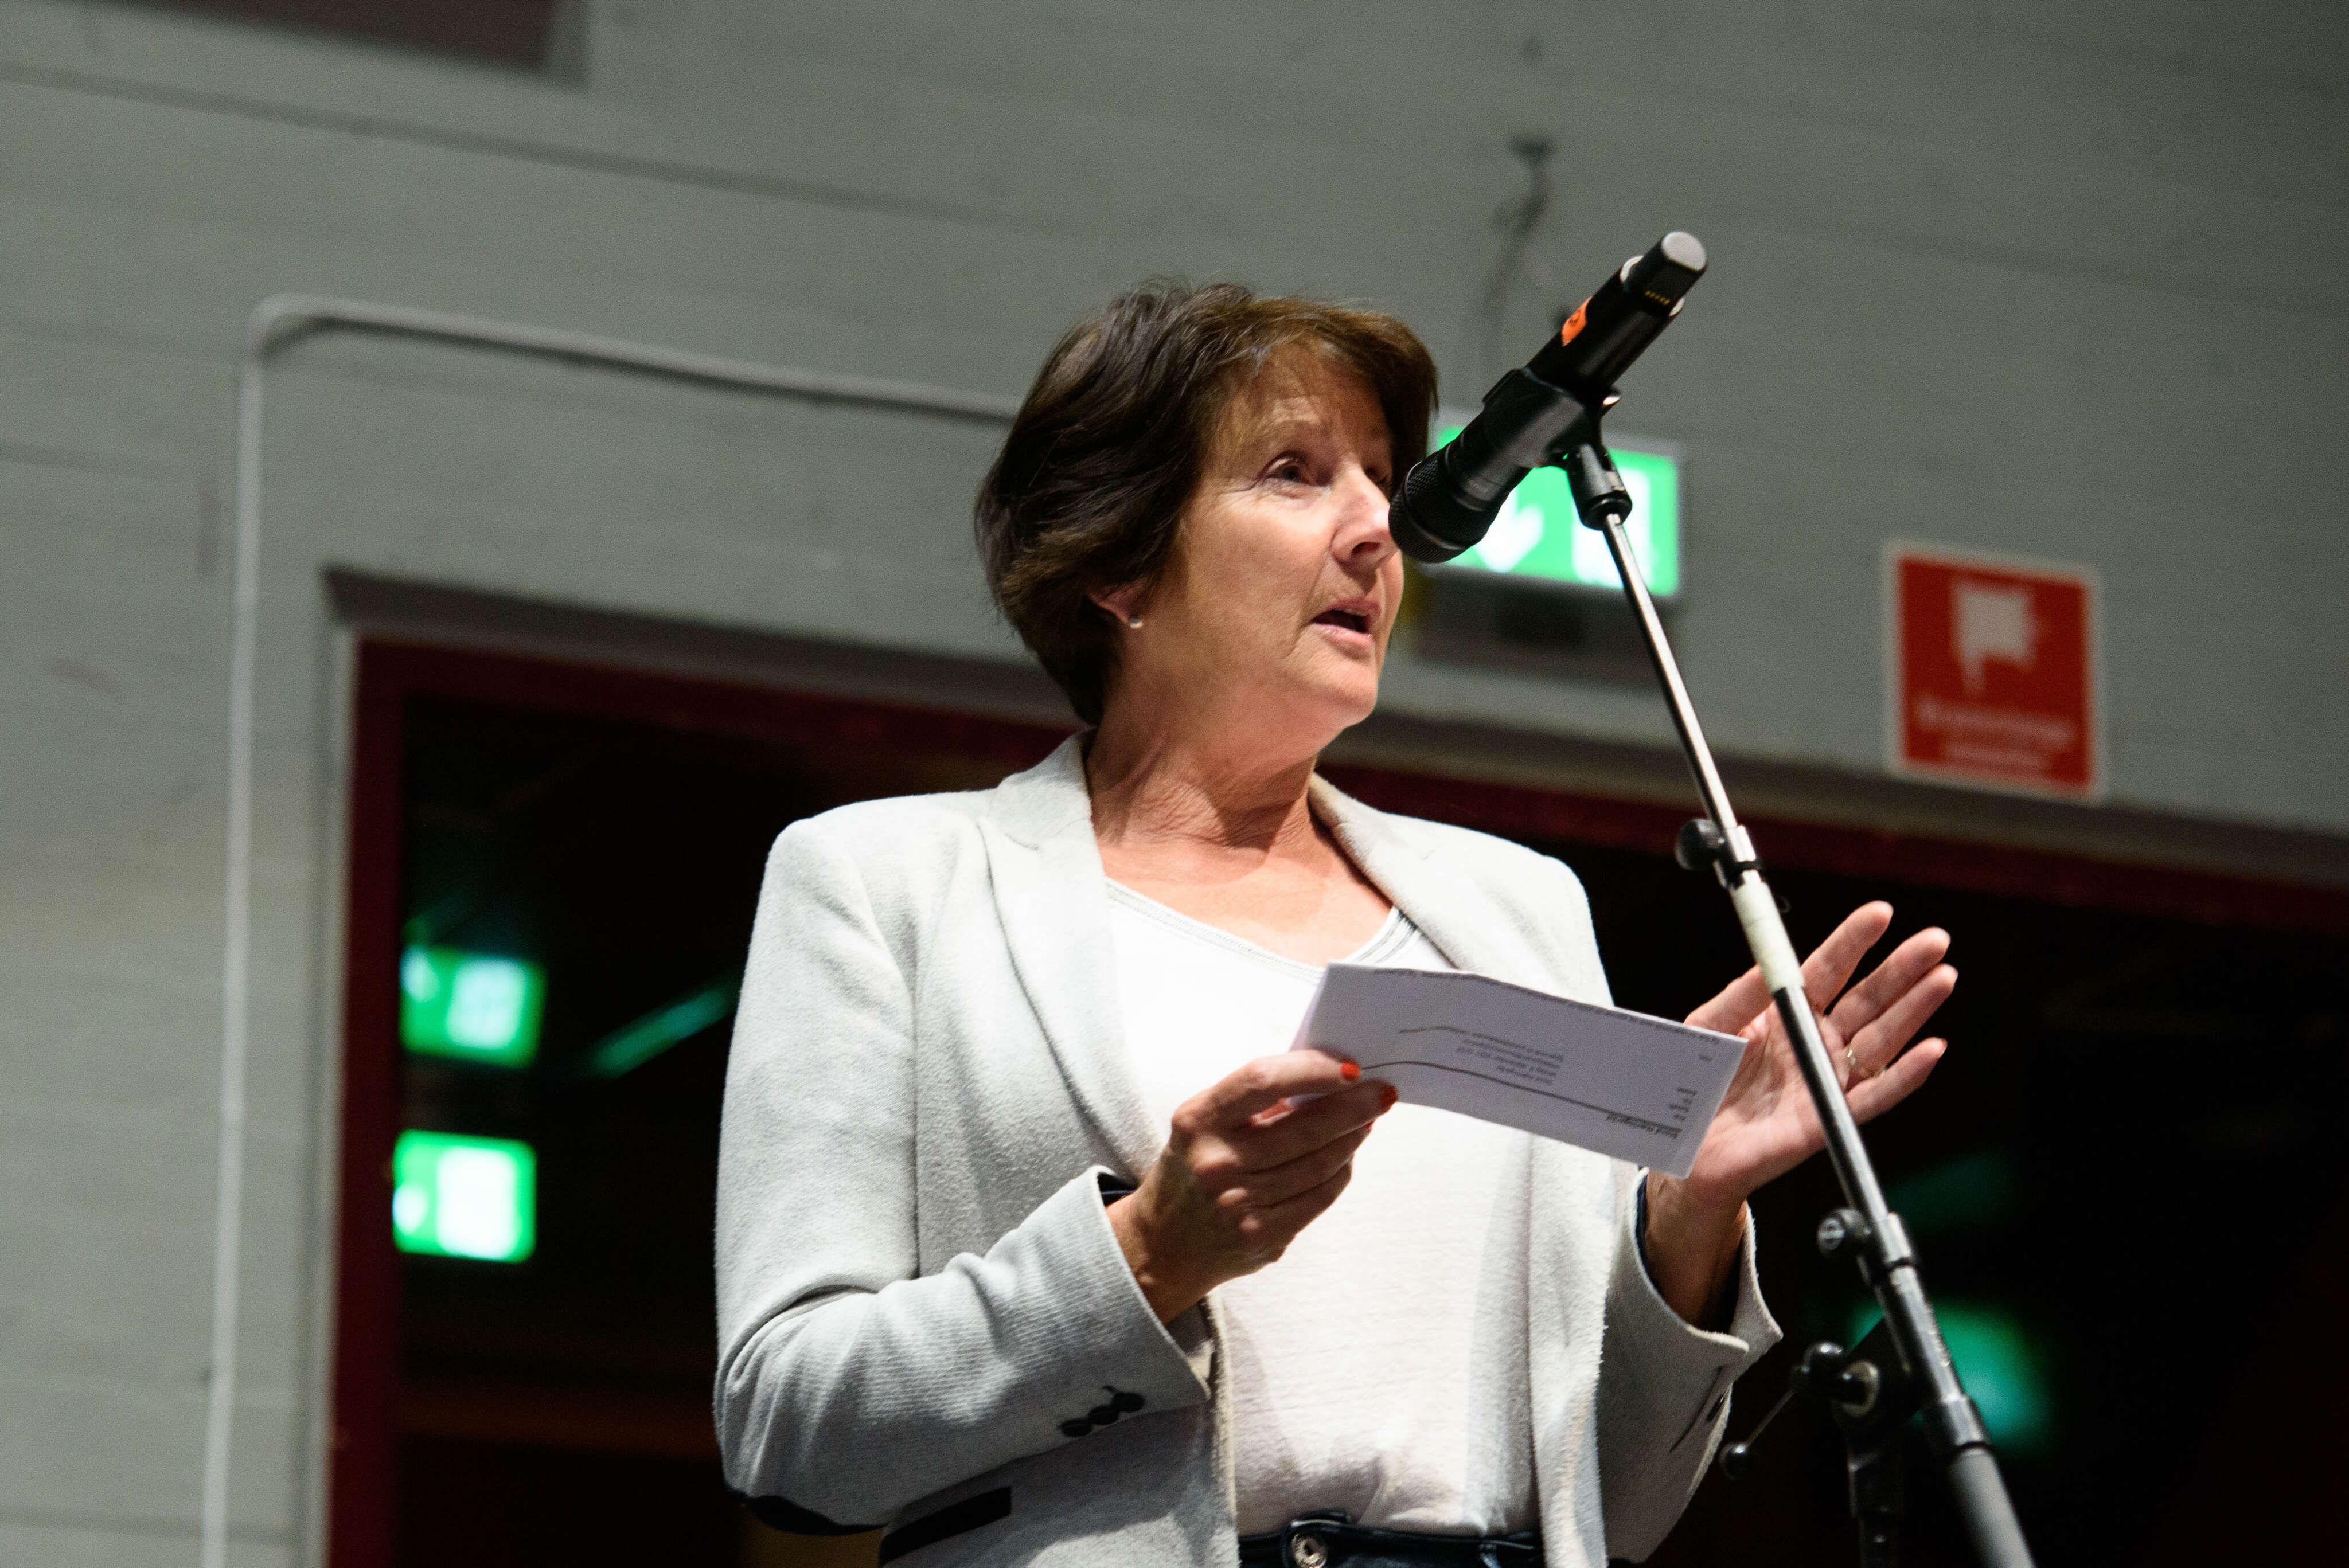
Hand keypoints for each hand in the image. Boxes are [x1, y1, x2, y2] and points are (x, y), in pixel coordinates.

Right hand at [1108, 1051, 1394, 1321]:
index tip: (1349, 1067)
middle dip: (1354, 1106)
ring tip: (1366, 1122)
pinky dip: (1340, 1173)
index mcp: (1198, 1120)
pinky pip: (1319, 1198)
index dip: (1313, 1070)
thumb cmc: (1194, 1167)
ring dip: (1353, 1138)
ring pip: (1320, 1164)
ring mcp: (1240, 1203)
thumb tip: (1327, 1080)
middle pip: (1305, 1126)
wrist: (1163, 1243)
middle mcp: (1216, 1161)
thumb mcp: (1205, 1123)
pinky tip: (1346, 1158)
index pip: (1263, 1081)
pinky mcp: (1262, 1235)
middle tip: (1382, 1093)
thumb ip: (1256, 1102)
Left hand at [1644, 902, 1953, 1322]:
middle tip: (1935, 941)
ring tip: (1942, 978)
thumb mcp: (1709, 1028)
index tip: (1881, 913)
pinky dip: (1906, 1076)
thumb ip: (1741, 997)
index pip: (1827, 969)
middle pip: (1866, 999)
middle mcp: (1813, 1042)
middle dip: (1901, 970)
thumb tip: (1770, 964)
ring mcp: (1824, 1080)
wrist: (1683, 1147)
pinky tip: (1932, 1049)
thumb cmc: (1695, 1083)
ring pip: (1880, 1040)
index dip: (1854, 942)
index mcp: (1784, 1013)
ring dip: (1914, 1010)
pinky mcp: (1827, 1120)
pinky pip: (1874, 1098)